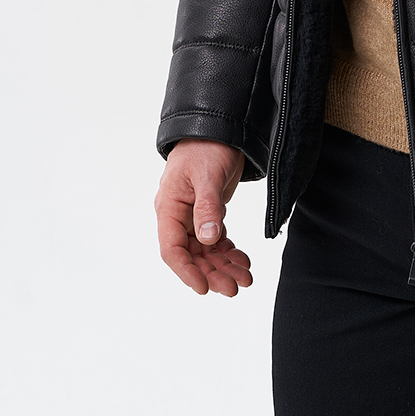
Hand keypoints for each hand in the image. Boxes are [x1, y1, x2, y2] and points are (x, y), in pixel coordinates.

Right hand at [155, 138, 252, 296]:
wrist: (220, 126)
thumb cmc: (207, 145)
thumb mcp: (207, 175)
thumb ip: (208, 207)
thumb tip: (208, 239)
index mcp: (169, 208)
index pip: (172, 249)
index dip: (186, 271)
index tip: (203, 288)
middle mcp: (178, 215)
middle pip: (192, 255)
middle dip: (212, 273)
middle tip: (235, 287)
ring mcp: (193, 215)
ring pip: (206, 251)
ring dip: (224, 266)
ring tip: (245, 278)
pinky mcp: (209, 212)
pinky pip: (216, 240)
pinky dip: (229, 252)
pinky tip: (243, 260)